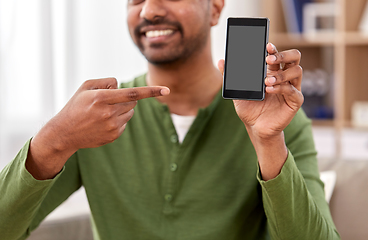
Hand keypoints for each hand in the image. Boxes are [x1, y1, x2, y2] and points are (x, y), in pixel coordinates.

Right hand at [27, 77, 169, 178]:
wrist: (65, 133)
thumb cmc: (76, 106)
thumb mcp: (86, 87)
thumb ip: (106, 82)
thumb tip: (122, 86)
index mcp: (101, 98)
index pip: (132, 93)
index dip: (151, 91)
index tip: (167, 90)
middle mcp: (109, 113)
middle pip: (133, 101)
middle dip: (126, 98)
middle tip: (109, 101)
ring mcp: (112, 127)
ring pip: (130, 112)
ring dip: (123, 109)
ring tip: (104, 112)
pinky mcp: (114, 136)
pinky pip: (125, 123)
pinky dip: (119, 119)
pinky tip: (103, 122)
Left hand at [218, 43, 302, 139]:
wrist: (255, 128)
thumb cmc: (249, 109)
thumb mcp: (238, 92)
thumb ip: (231, 77)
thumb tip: (221, 61)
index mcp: (273, 72)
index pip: (277, 55)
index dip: (274, 49)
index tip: (266, 45)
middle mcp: (284, 78)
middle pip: (294, 57)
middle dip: (283, 55)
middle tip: (270, 59)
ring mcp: (291, 88)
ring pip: (296, 71)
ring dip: (281, 74)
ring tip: (266, 81)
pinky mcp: (295, 101)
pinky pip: (293, 90)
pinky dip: (281, 88)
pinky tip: (269, 90)